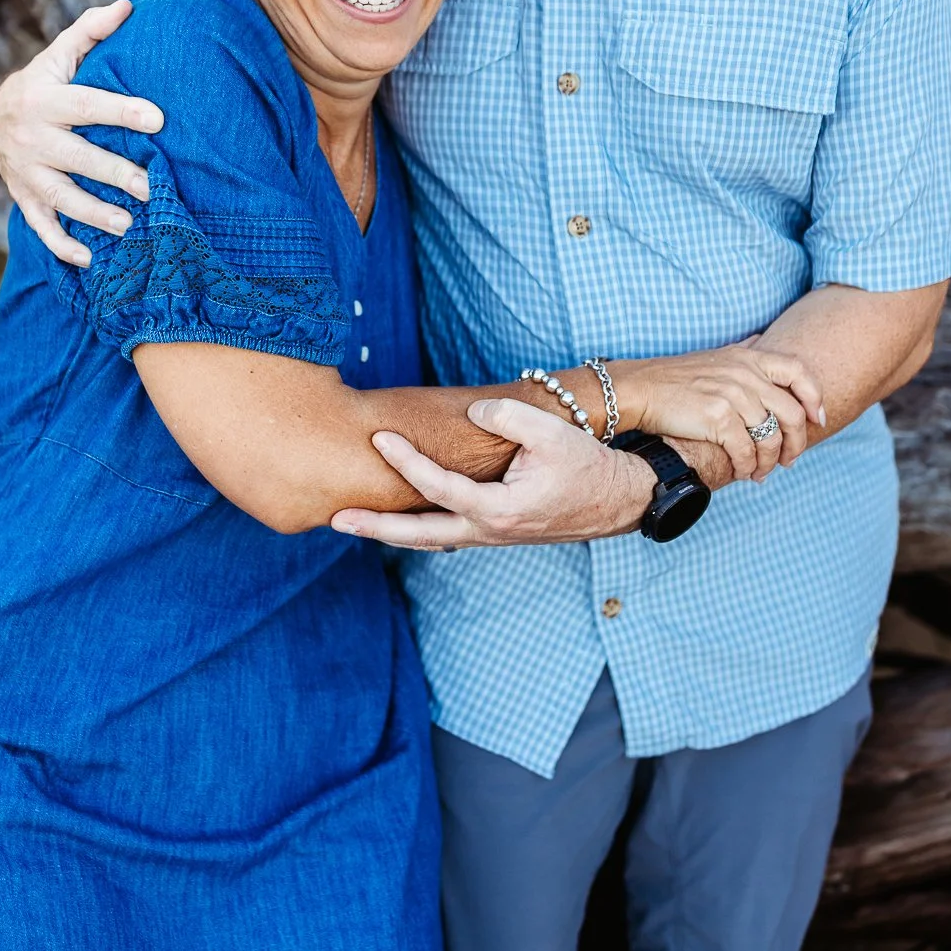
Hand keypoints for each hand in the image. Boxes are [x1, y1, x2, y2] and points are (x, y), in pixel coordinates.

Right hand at [0, 0, 163, 266]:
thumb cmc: (43, 83)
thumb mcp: (59, 54)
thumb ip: (90, 31)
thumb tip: (127, 7)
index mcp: (44, 100)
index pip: (87, 106)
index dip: (122, 112)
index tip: (158, 120)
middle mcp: (31, 138)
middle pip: (77, 159)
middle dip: (114, 174)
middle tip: (152, 187)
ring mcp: (24, 172)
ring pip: (59, 197)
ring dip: (93, 213)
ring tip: (129, 224)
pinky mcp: (22, 198)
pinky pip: (40, 225)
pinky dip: (61, 245)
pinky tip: (90, 259)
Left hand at [331, 397, 655, 549]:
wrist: (616, 499)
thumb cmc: (585, 465)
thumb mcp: (552, 433)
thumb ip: (510, 417)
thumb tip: (473, 410)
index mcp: (498, 510)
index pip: (437, 487)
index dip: (405, 461)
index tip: (378, 438)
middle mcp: (487, 531)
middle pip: (417, 535)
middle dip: (374, 527)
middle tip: (334, 518)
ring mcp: (490, 536)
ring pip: (429, 540)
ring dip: (391, 531)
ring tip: (353, 521)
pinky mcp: (495, 532)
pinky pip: (446, 535)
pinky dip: (416, 530)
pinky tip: (398, 520)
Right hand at [621, 343, 825, 480]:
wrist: (639, 389)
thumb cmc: (675, 378)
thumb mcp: (717, 356)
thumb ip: (744, 352)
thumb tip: (762, 341)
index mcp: (748, 357)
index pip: (799, 371)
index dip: (814, 397)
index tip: (817, 419)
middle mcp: (745, 374)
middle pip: (791, 413)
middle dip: (797, 443)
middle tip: (790, 460)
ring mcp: (732, 395)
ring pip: (770, 438)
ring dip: (770, 462)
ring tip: (761, 473)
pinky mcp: (717, 418)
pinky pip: (746, 451)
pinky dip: (747, 467)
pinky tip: (742, 472)